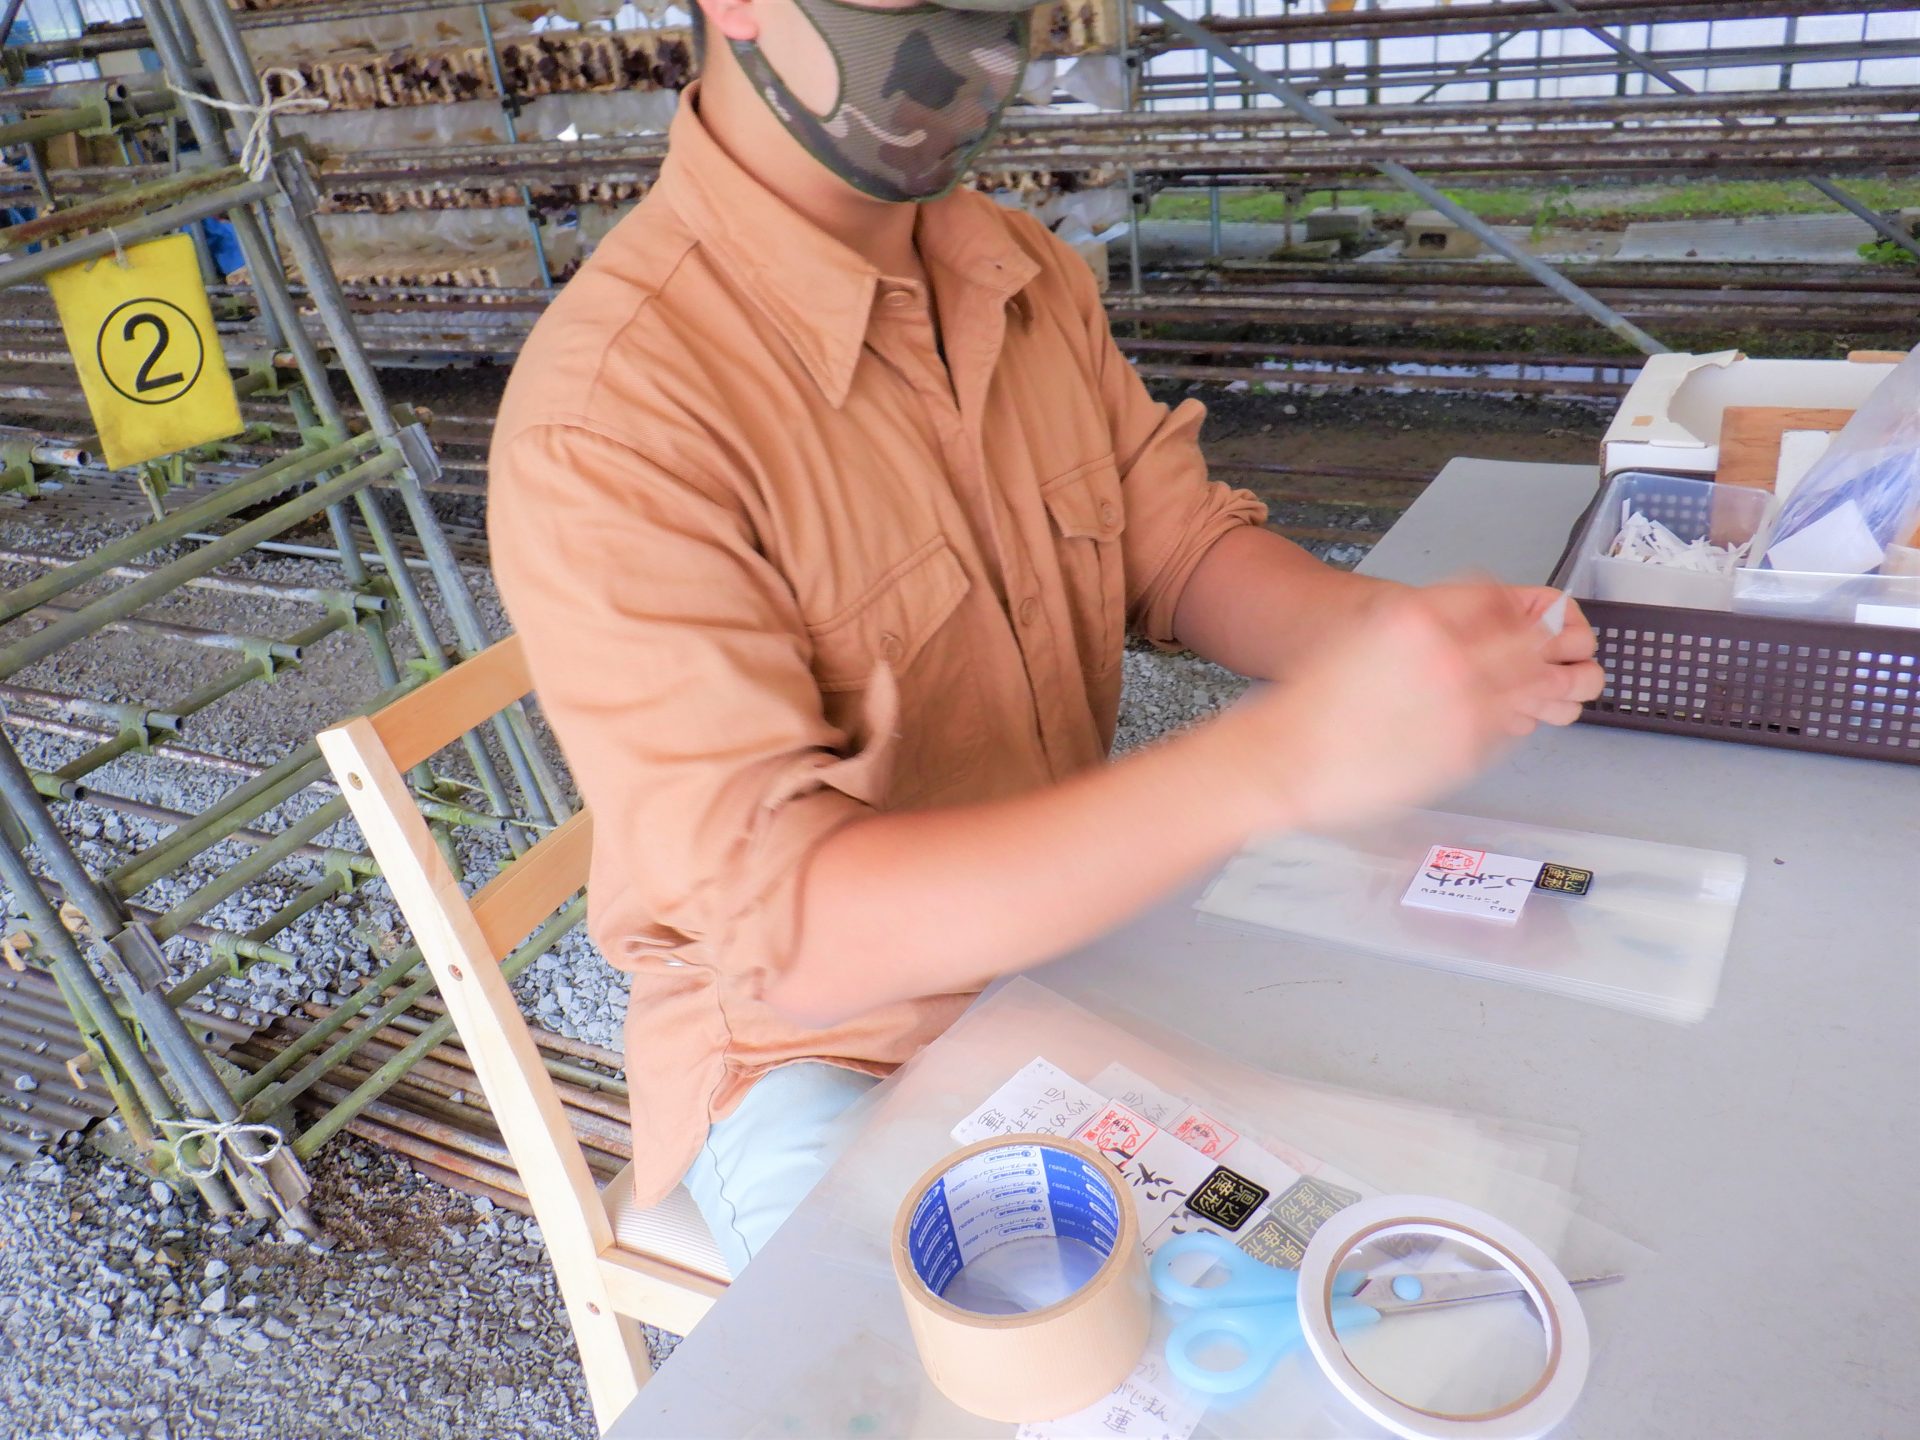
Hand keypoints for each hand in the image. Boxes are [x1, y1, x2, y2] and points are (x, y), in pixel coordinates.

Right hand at [1217, 582, 1592, 829]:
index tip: (1533, 612)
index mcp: (1417, 617)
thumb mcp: (1367, 633)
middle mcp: (1448, 655)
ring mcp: (1462, 704)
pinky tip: (1516, 716)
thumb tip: (1473, 624)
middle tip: (1560, 647)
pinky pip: (1514, 725)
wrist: (1288, 758)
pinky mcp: (1465, 749)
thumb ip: (1423, 624)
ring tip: (1554, 685)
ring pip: (1536, 685)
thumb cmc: (1315, 702)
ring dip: (1552, 682)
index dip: (1523, 604)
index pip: (1499, 595)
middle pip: (1530, 637)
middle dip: (1550, 640)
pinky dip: (1523, 717)